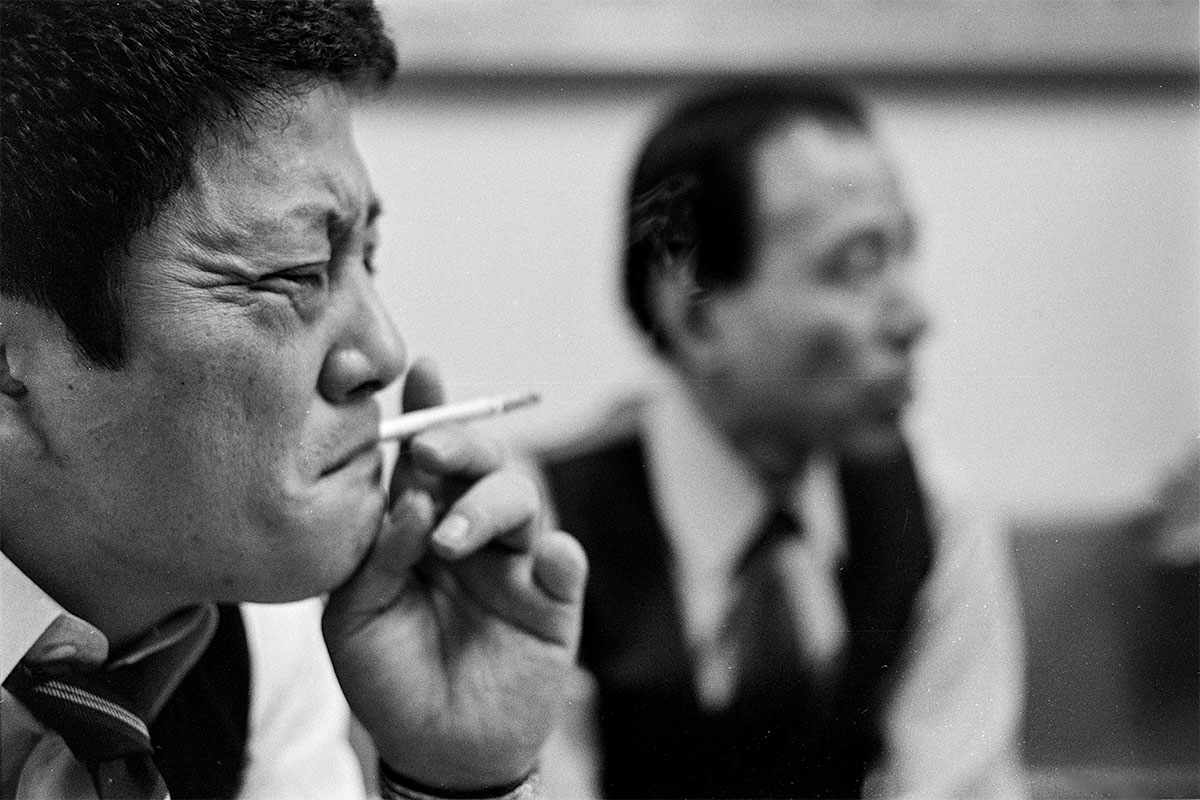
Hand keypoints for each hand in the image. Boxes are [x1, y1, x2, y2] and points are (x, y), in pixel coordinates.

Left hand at [322, 358, 586, 791]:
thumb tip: (410, 501)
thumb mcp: (353, 617)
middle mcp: (469, 531)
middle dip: (462, 444)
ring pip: (521, 500)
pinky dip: (560, 557)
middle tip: (434, 452)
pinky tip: (545, 561)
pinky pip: (567, 565)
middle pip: (481, 463)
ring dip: (490, 506)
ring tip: (453, 542)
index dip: (426, 412)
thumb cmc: (386, 676)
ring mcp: (513, 564)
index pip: (423, 458)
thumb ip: (376, 554)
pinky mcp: (552, 602)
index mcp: (418, 525)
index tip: (419, 370)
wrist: (435, 751)